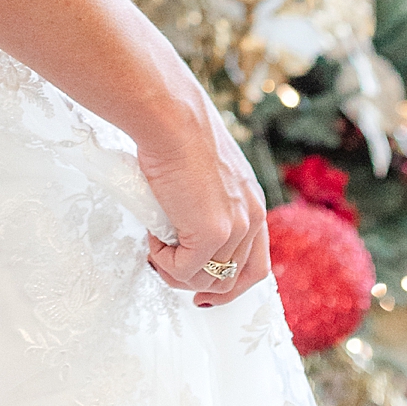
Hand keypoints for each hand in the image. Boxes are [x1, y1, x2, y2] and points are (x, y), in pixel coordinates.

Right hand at [138, 102, 270, 307]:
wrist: (170, 116)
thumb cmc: (177, 131)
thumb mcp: (206, 171)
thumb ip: (207, 200)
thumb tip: (183, 223)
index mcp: (252, 203)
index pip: (254, 263)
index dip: (230, 283)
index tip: (204, 289)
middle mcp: (251, 218)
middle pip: (234, 279)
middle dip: (202, 286)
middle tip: (173, 277)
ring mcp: (234, 228)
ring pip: (207, 279)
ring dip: (176, 270)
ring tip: (155, 245)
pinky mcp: (211, 232)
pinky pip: (184, 269)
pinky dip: (164, 261)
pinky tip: (152, 237)